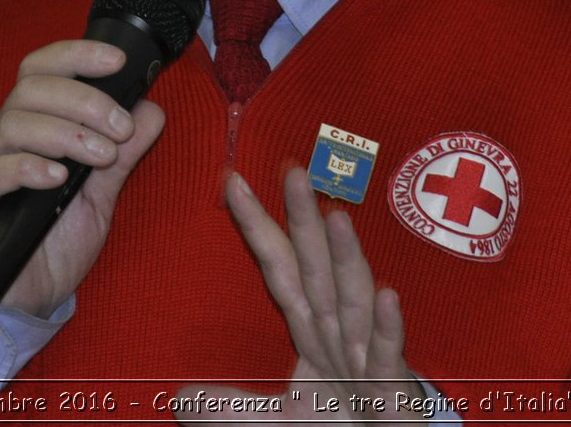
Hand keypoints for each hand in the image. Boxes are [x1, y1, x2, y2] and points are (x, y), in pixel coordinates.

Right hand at [0, 40, 164, 317]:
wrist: (29, 299)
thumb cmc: (57, 239)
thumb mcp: (102, 194)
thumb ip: (124, 153)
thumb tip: (152, 109)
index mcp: (32, 126)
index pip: (42, 69)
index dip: (76, 55)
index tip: (117, 61)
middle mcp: (1, 140)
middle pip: (30, 89)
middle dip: (83, 100)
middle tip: (120, 127)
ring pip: (12, 125)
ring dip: (66, 133)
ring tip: (102, 156)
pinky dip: (27, 168)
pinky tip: (58, 178)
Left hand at [174, 168, 425, 422]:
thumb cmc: (342, 423)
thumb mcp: (275, 420)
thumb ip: (230, 408)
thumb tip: (179, 398)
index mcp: (310, 327)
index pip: (279, 268)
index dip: (257, 227)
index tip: (232, 182)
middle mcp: (336, 331)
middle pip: (316, 268)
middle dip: (304, 220)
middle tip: (292, 169)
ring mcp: (366, 355)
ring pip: (353, 300)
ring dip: (346, 258)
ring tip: (337, 216)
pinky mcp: (392, 386)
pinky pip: (387, 353)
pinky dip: (386, 325)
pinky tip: (386, 295)